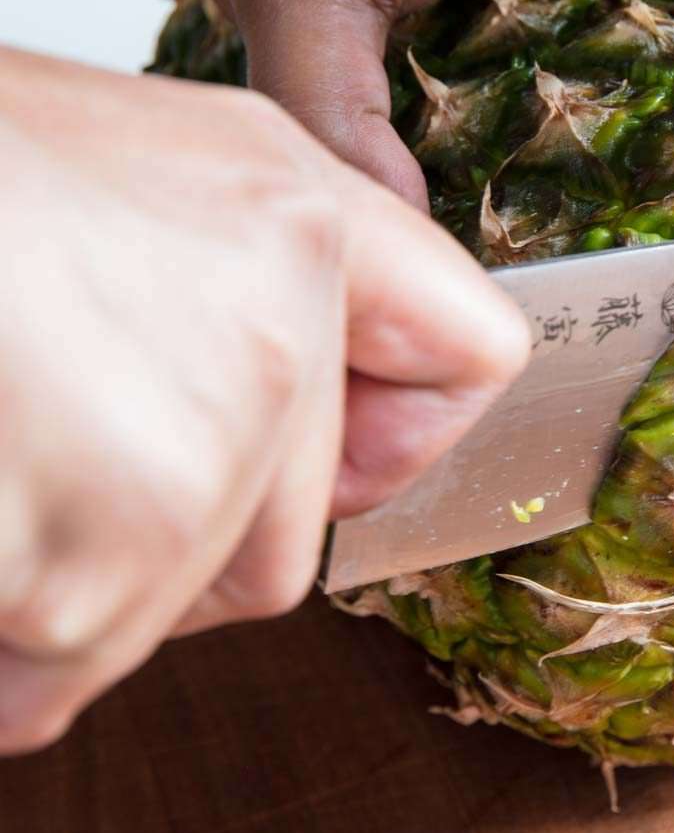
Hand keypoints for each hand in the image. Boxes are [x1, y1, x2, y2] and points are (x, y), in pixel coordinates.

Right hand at [0, 48, 528, 753]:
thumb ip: (247, 274)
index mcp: (291, 215)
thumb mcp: (128, 165)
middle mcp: (278, 326)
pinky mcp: (113, 548)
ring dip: (64, 585)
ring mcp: (199, 444)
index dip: (399, 426)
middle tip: (58, 454)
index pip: (468, 352)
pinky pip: (63, 667)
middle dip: (180, 541)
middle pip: (293, 536)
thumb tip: (305, 406)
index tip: (335, 446)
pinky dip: (2, 635)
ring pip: (169, 608)